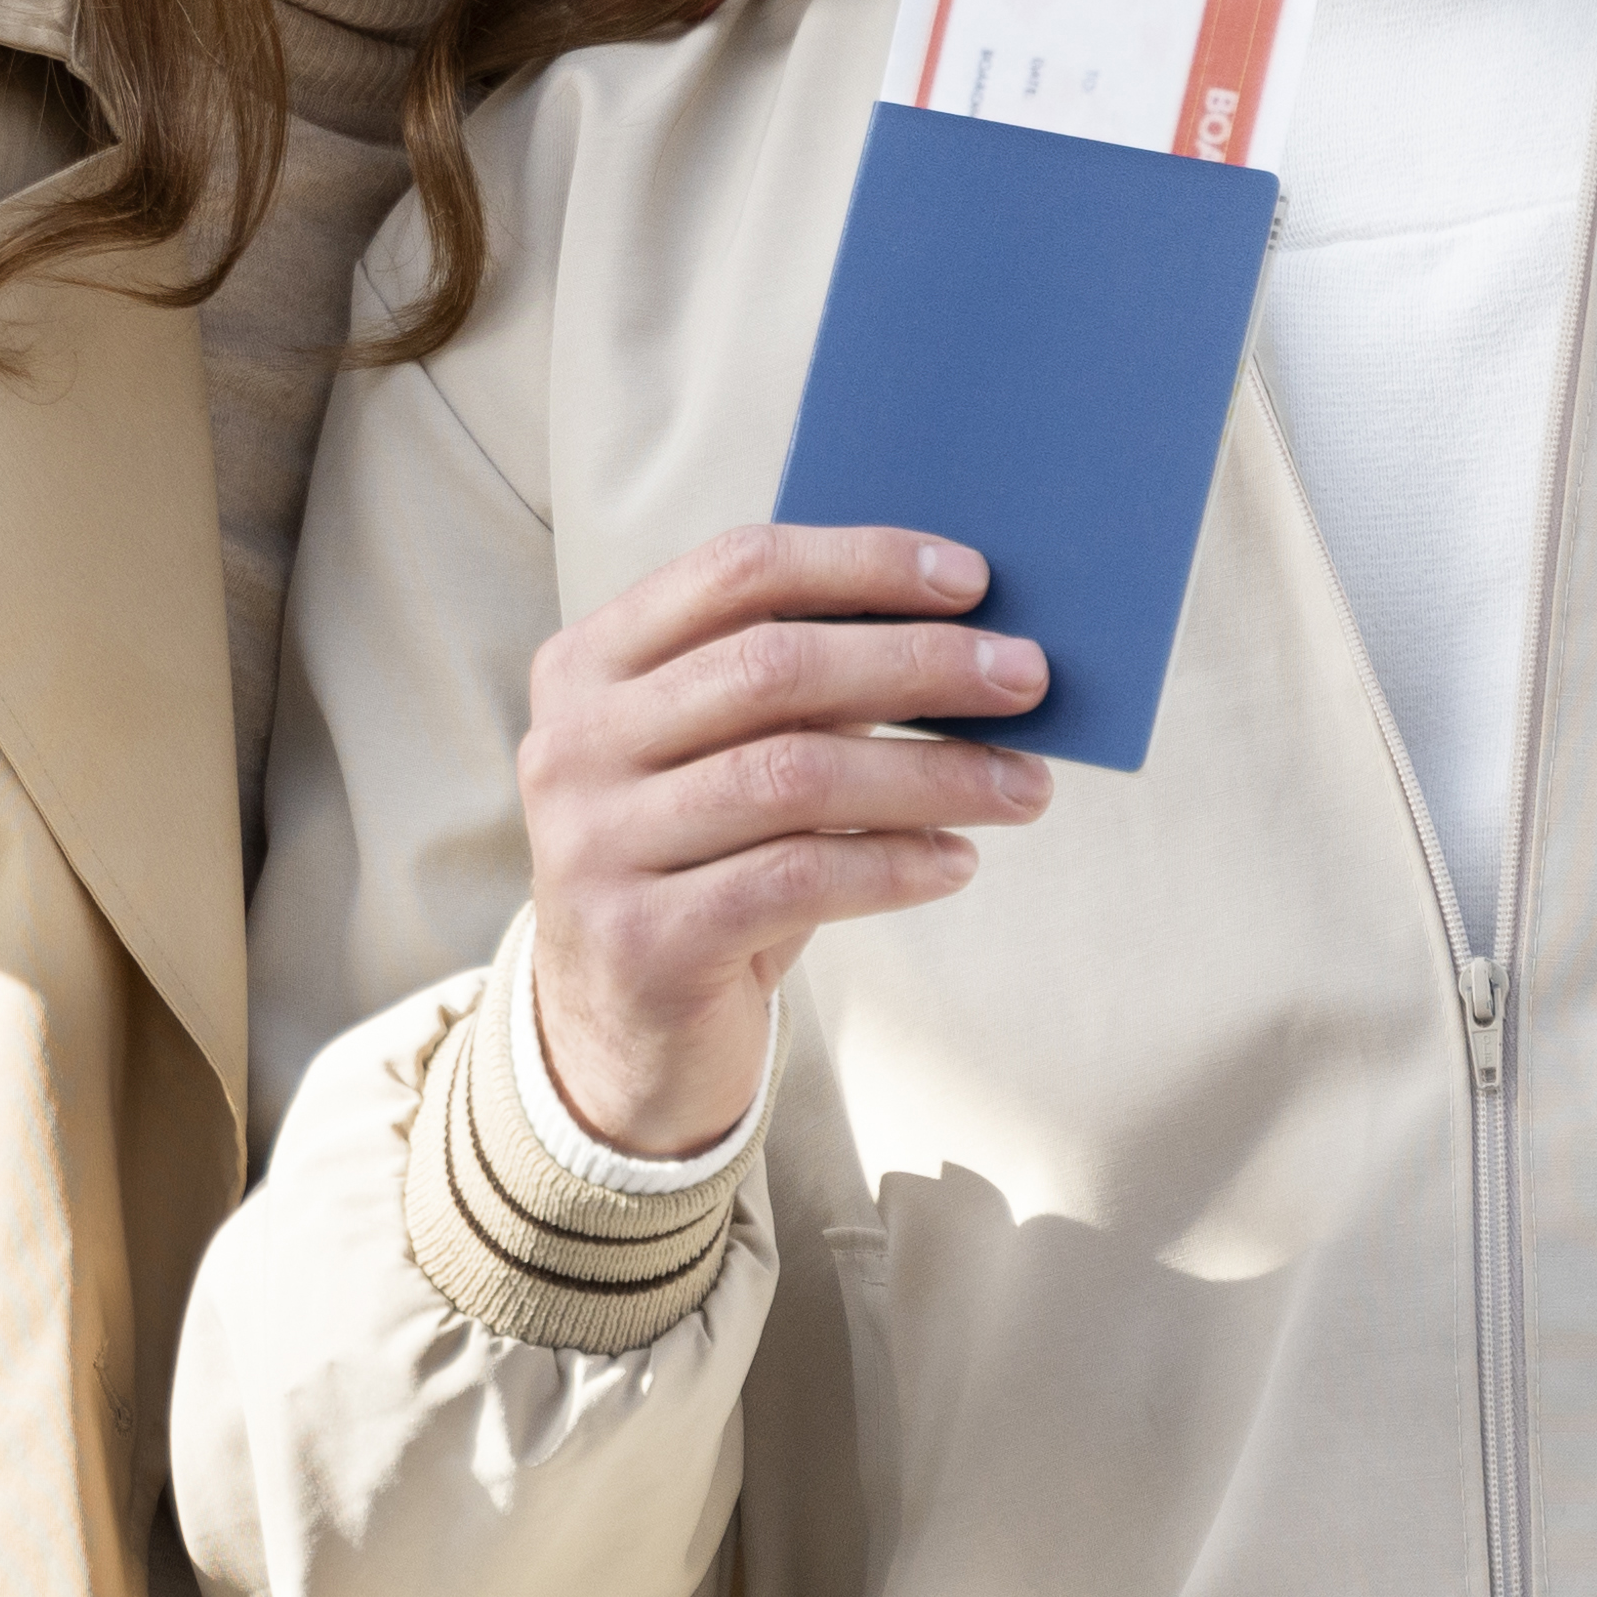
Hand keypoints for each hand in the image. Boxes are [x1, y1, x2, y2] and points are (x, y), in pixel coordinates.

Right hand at [516, 524, 1048, 1152]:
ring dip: (933, 773)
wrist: (622, 1036)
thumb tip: (967, 632)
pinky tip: (958, 862)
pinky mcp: (642, 941)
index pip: (734, 570)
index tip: (971, 579)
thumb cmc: (705, 863)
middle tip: (1026, 677)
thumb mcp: (728, 757)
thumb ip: (801, 687)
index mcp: (589, 663)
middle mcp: (571, 745)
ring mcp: (595, 845)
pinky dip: (895, 865)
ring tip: (1024, 786)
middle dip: (918, 663)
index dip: (859, 561)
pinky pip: (797, 879)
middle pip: (771, 669)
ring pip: (794, 775)